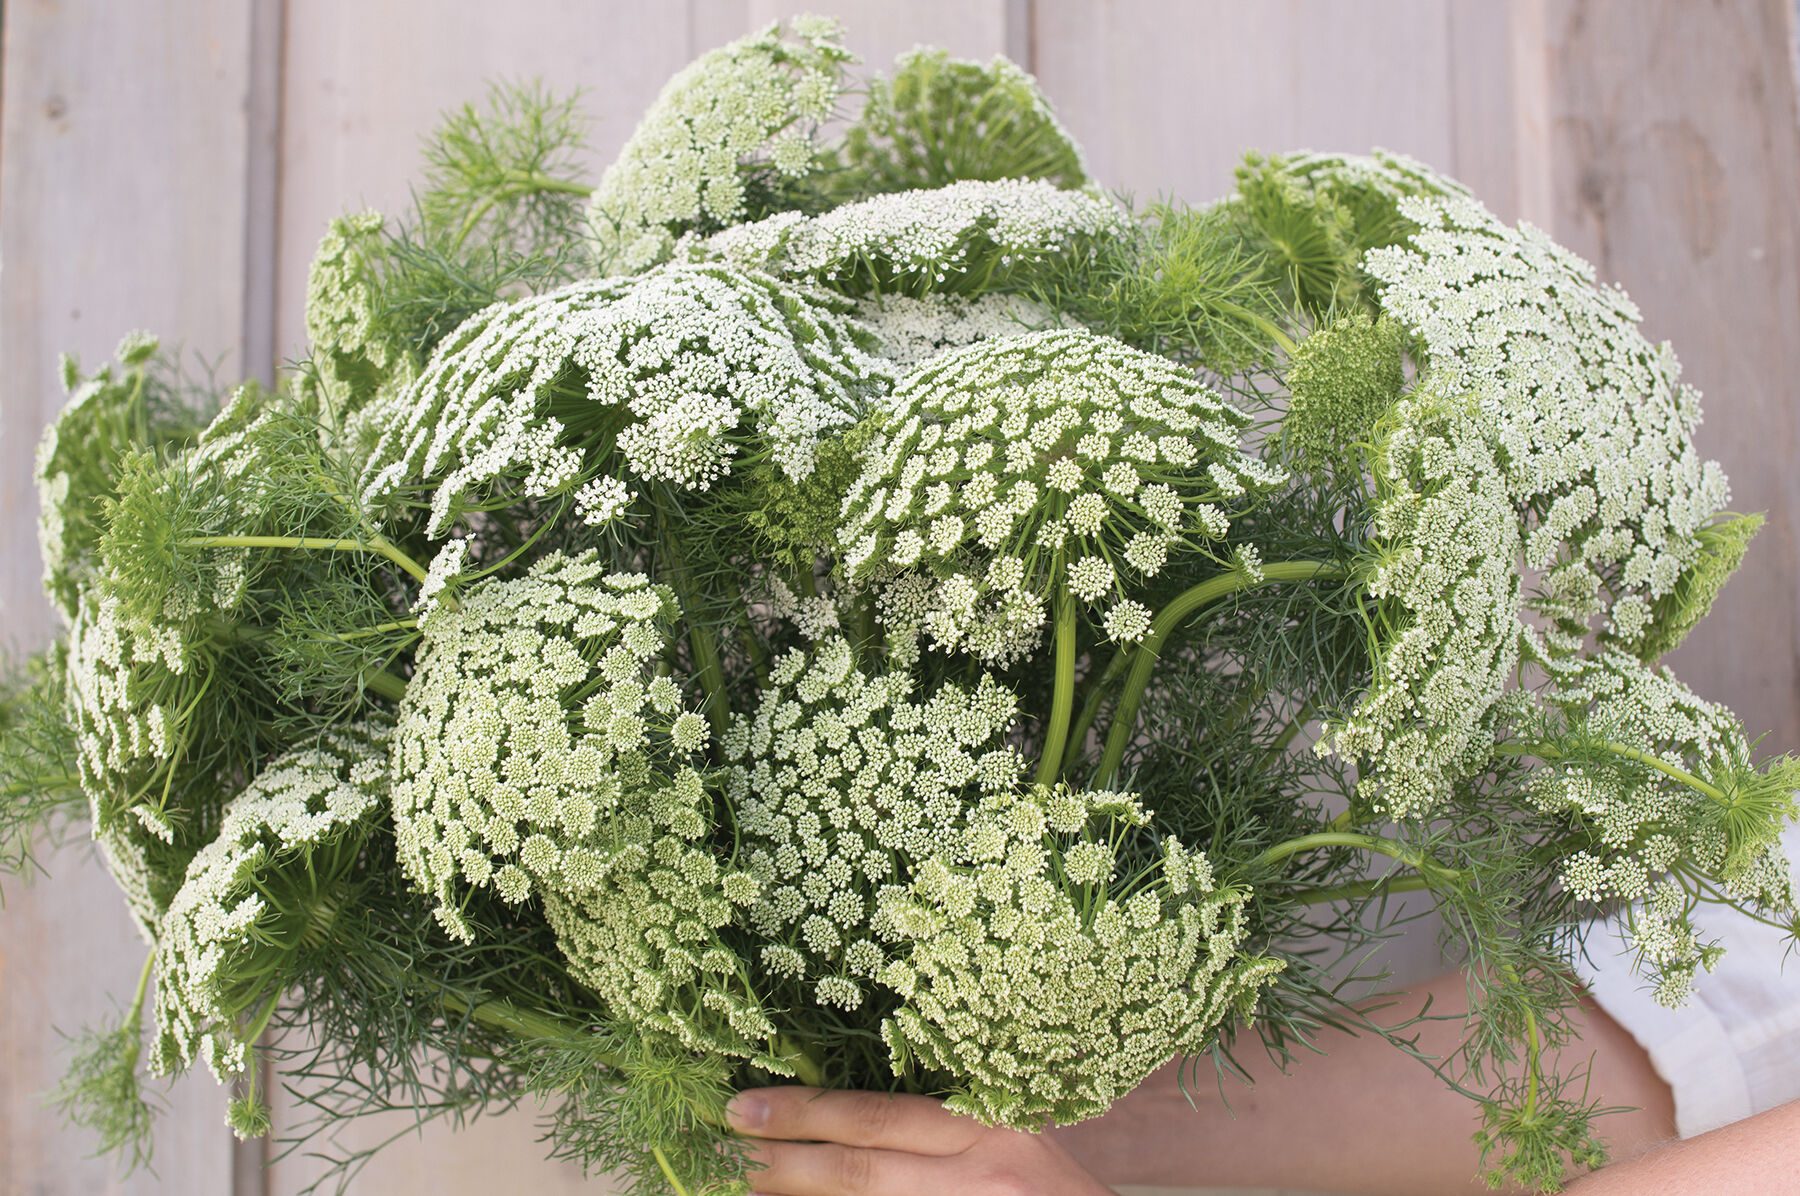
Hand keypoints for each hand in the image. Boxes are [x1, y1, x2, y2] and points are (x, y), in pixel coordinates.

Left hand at [726, 1086, 1115, 1195]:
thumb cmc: (1055, 1191)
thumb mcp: (1014, 1138)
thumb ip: (945, 1127)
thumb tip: (844, 1118)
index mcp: (989, 1130)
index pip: (880, 1117)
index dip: (807, 1112)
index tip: (746, 1104)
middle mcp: (979, 1176)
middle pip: (861, 1168)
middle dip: (784, 1157)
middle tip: (724, 1144)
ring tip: (743, 1186)